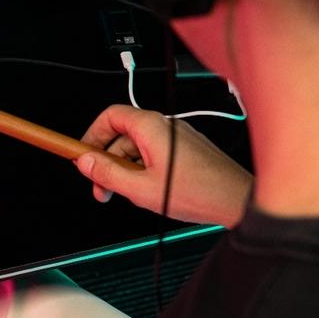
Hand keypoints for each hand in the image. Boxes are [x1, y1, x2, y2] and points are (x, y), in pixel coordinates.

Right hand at [74, 104, 252, 227]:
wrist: (236, 200)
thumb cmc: (200, 191)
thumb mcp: (140, 188)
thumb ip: (107, 174)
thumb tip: (86, 163)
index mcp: (151, 127)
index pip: (109, 117)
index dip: (91, 136)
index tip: (82, 155)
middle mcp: (163, 127)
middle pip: (120, 136)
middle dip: (106, 162)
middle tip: (100, 186)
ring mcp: (175, 138)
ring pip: (135, 148)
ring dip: (123, 170)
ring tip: (125, 194)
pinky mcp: (183, 150)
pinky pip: (151, 154)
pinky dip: (140, 170)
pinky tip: (144, 191)